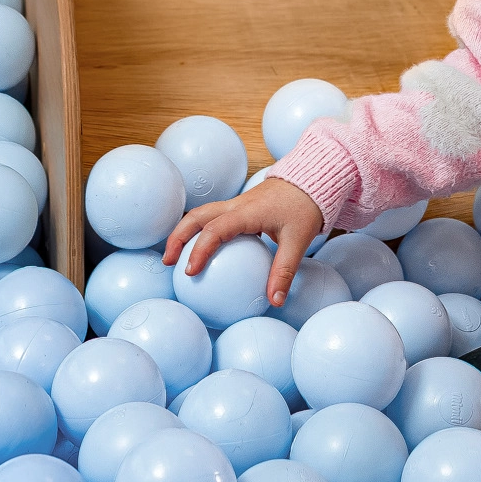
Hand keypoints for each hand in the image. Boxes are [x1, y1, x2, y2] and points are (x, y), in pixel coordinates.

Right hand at [162, 178, 324, 307]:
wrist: (312, 179)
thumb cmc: (305, 206)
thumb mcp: (298, 240)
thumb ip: (284, 271)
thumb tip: (274, 302)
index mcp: (248, 212)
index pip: (215, 229)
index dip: (200, 249)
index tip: (190, 272)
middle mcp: (237, 205)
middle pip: (197, 216)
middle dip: (178, 237)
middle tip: (168, 262)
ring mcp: (237, 204)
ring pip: (202, 214)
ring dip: (185, 232)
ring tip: (174, 258)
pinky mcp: (241, 207)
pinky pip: (214, 218)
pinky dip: (202, 232)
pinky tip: (204, 253)